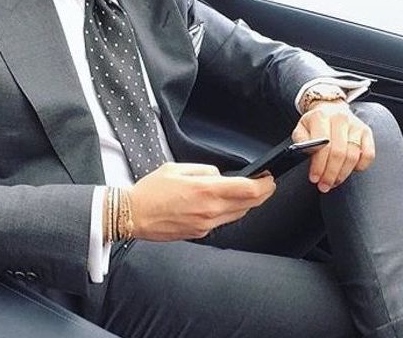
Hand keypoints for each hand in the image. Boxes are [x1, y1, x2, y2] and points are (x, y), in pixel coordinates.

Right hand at [126, 163, 275, 240]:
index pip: (248, 190)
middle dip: (262, 194)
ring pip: (238, 215)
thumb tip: (219, 176)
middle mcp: (209, 211)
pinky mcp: (199, 234)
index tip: (269, 178)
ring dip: (248, 204)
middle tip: (266, 184)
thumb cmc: (151, 190)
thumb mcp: (177, 168)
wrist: (133, 215)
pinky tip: (225, 203)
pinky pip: (222, 222)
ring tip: (249, 192)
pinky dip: (229, 212)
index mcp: (205, 190)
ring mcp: (205, 225)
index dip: (264, 185)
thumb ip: (204, 170)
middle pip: (249, 205)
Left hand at [292, 101, 374, 192]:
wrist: (330, 109)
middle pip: (339, 153)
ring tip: (334, 182)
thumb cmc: (315, 123)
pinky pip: (368, 155)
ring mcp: (355, 125)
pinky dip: (360, 166)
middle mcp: (340, 118)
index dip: (319, 166)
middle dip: (330, 174)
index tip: (315, 178)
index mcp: (321, 117)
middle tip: (324, 185)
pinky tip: (349, 170)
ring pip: (353, 156)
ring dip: (342, 174)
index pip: (323, 146)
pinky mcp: (366, 132)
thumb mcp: (301, 129)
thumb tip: (308, 153)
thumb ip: (301, 141)